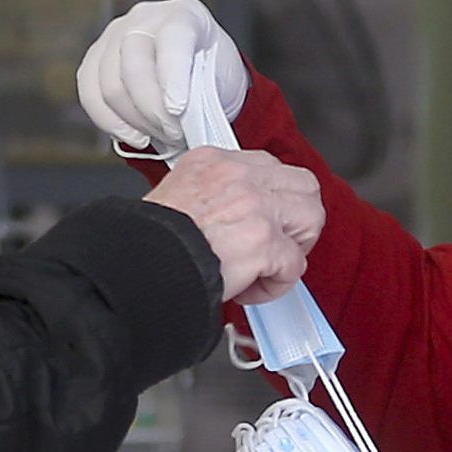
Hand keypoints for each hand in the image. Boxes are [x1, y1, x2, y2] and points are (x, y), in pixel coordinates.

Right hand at [78, 0, 249, 154]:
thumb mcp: (223, 81)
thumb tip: (181, 119)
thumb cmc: (213, 75)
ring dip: (136, 122)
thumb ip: (203, 95)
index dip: (173, 76)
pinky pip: (90, 95)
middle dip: (153, 111)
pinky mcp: (95, 59)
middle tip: (175, 135)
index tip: (178, 109)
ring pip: (110, 86)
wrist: (198, 76)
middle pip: (134, 66)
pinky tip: (134, 135)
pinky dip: (111, 123)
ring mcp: (114, 36)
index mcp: (185, 15)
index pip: (173, 40)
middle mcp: (145, 18)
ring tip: (161, 135)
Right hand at [144, 148, 321, 305]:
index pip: (268, 167)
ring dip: (295, 247)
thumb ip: (210, 195)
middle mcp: (240, 176)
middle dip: (297, 218)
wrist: (140, 264)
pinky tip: (249, 289)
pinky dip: (275, 284)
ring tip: (269, 265)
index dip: (273, 198)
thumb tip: (228, 216)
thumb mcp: (175, 193)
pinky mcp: (263, 243)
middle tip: (277, 242)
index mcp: (215, 161)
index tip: (265, 219)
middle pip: (304, 185)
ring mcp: (256, 207)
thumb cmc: (151, 239)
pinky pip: (294, 265)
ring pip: (311, 218)